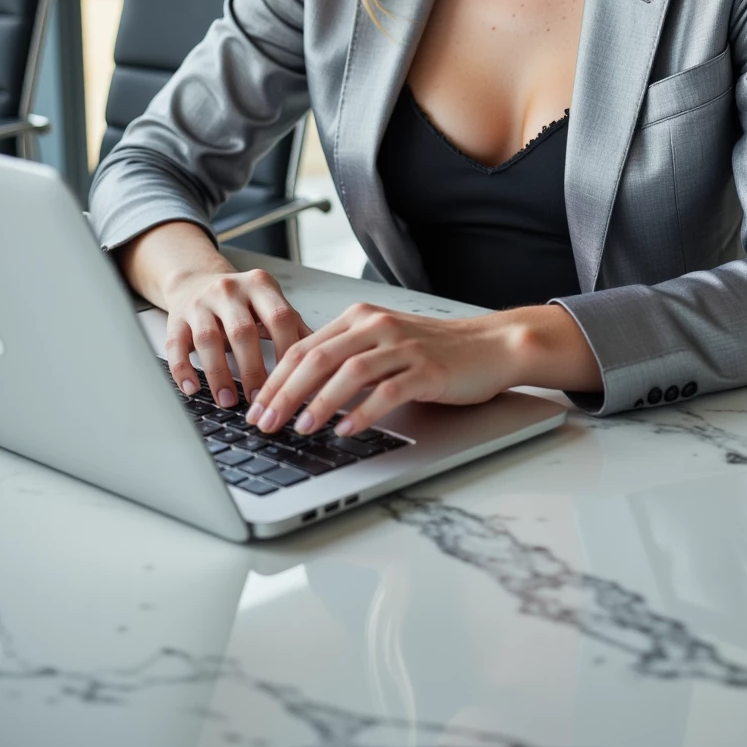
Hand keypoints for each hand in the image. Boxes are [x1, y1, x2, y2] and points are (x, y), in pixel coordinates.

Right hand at [165, 266, 311, 407]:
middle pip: (243, 332)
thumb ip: (294, 327)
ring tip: (229, 402)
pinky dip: (182, 370)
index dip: (287, 351)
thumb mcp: (271, 302)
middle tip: (261, 401)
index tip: (294, 382)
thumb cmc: (241, 299)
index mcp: (259, 285)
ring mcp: (200, 303)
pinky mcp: (176, 318)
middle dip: (253, 370)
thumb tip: (325, 358)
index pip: (279, 318)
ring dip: (219, 374)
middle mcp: (229, 290)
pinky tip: (192, 389)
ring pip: (208, 340)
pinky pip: (177, 345)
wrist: (196, 278)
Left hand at [245, 301, 519, 436]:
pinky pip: (387, 390)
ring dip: (318, 402)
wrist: (491, 345)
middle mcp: (377, 326)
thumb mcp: (383, 344)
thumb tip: (301, 392)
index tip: (256, 407)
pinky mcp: (426, 369)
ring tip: (300, 428)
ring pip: (348, 372)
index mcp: (360, 317)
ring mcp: (402, 346)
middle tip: (265, 422)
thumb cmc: (436, 350)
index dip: (276, 378)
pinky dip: (362, 411)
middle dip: (285, 393)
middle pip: (318, 358)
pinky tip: (346, 429)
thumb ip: (347, 358)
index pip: (305, 347)